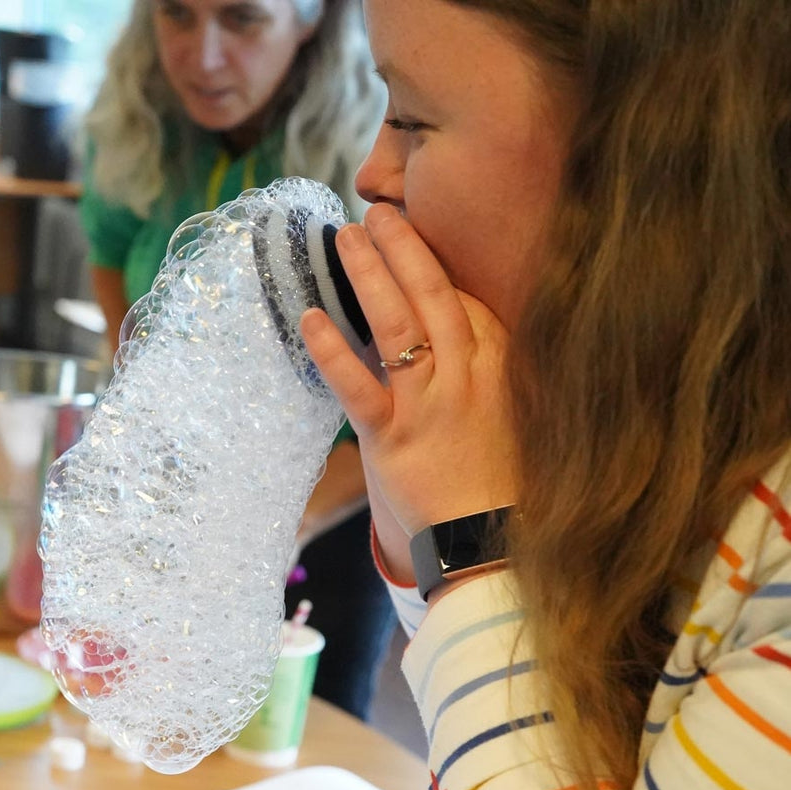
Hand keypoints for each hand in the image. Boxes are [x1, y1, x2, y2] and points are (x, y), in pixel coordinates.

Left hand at [300, 204, 517, 581]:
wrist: (487, 545)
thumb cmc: (498, 482)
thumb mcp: (512, 416)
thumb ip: (488, 373)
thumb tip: (455, 336)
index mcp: (499, 370)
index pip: (467, 301)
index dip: (437, 263)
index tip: (413, 236)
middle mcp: (466, 378)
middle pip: (434, 296)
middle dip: (404, 248)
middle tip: (377, 211)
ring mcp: (429, 406)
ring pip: (397, 326)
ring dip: (369, 276)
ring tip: (345, 238)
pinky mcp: (392, 439)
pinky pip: (358, 388)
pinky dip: (332, 352)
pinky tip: (309, 320)